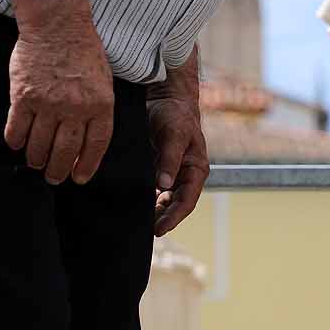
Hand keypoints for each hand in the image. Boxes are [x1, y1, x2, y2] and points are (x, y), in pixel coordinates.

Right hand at [4, 16, 114, 184]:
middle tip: (54, 178)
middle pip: (66, 150)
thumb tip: (89, 140)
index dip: (87, 165)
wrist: (57, 25)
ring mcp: (48, 103)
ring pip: (40, 143)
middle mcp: (75, 108)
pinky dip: (16, 140)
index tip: (79, 178)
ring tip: (36, 164)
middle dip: (59, 169)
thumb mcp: (104, 82)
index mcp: (100, 105)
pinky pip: (17, 127)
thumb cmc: (84, 52)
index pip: (96, 145)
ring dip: (37, 158)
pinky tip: (17, 145)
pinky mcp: (23, 96)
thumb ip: (98, 110)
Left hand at [147, 94, 208, 235]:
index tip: (159, 230)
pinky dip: (145, 199)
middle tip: (145, 232)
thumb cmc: (175, 114)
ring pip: (164, 200)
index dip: (174, 217)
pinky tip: (133, 205)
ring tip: (138, 223)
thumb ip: (169, 160)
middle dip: (163, 219)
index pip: (186, 201)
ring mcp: (171, 173)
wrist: (164, 97)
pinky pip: (152, 189)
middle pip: (175, 205)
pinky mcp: (157, 167)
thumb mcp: (173, 134)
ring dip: (153, 212)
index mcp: (196, 170)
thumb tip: (163, 186)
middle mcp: (185, 175)